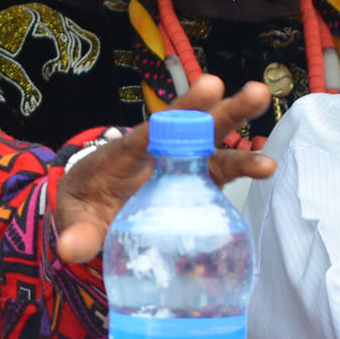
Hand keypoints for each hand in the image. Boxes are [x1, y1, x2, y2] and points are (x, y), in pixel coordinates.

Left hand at [55, 76, 276, 263]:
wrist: (93, 210)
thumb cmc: (84, 203)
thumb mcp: (74, 215)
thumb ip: (75, 230)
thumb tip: (69, 250)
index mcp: (127, 152)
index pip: (156, 129)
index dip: (184, 110)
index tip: (212, 87)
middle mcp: (161, 155)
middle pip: (196, 131)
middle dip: (226, 113)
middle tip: (258, 92)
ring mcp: (181, 172)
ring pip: (216, 155)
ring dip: (244, 152)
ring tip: (270, 158)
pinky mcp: (194, 189)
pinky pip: (219, 183)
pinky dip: (241, 177)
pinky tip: (267, 170)